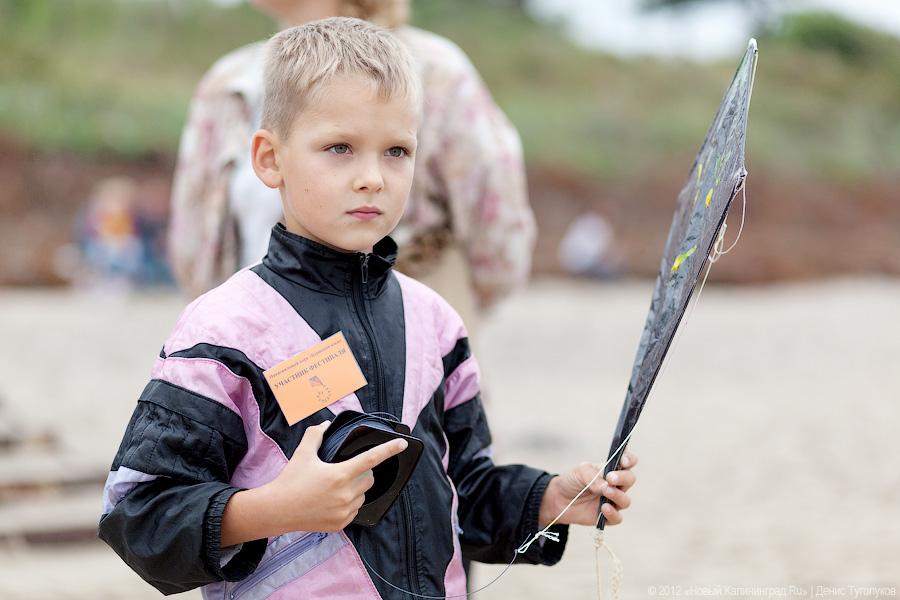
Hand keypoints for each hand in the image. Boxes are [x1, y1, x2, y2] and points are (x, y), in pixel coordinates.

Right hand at [264, 421, 407, 532]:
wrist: (277, 510)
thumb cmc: (290, 479)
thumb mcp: (303, 453)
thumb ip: (316, 434)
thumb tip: (326, 424)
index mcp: (340, 475)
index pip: (371, 459)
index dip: (389, 449)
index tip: (402, 443)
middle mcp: (345, 495)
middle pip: (369, 479)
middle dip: (362, 473)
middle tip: (344, 471)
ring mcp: (344, 512)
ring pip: (363, 496)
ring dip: (356, 489)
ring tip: (335, 488)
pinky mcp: (340, 525)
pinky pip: (355, 511)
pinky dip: (349, 504)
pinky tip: (332, 501)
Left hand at [538, 452, 636, 527]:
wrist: (559, 498)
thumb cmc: (573, 481)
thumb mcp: (581, 472)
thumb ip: (594, 477)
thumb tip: (606, 486)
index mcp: (611, 470)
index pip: (627, 462)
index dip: (629, 460)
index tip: (623, 461)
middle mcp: (615, 485)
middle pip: (630, 480)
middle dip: (623, 478)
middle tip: (610, 478)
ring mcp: (612, 501)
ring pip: (625, 501)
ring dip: (617, 495)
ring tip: (605, 491)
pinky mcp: (607, 517)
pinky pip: (617, 518)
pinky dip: (613, 513)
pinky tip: (604, 508)